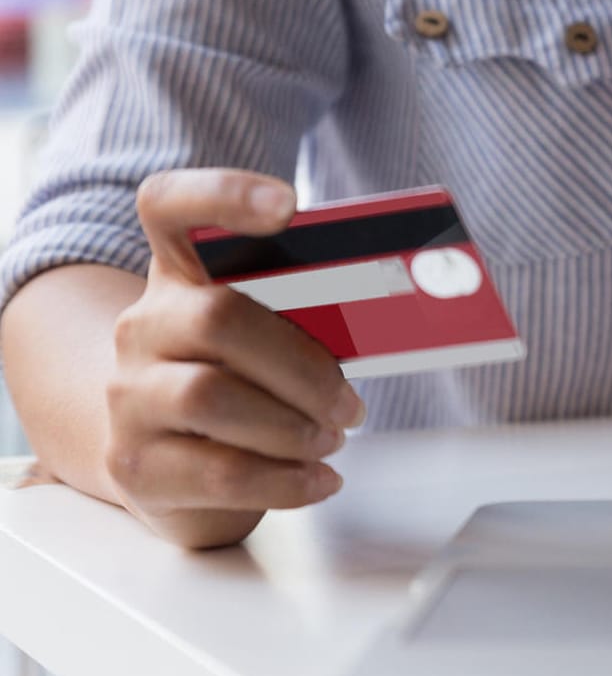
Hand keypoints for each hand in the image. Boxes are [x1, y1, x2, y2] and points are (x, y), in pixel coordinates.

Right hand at [105, 169, 365, 547]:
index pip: (173, 206)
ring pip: (211, 396)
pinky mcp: (136, 467)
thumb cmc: (246, 380)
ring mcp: (129, 396)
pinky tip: (318, 478)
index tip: (290, 205)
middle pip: (217, 318)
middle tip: (349, 402)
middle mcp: (144, 325)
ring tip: (330, 437)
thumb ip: (318, 308)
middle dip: (303, 365)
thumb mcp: (276, 333)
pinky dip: (287, 479)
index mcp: (181, 273)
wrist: (171, 457)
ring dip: (294, 424)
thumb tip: (418, 299)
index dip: (225, 195)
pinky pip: (218, 473)